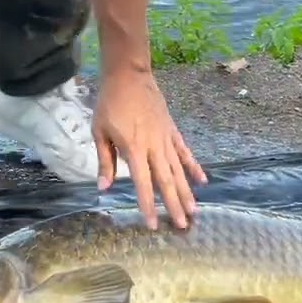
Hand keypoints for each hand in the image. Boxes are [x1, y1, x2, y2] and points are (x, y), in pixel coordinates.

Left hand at [93, 68, 206, 229]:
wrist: (129, 75)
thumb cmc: (110, 104)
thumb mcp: (99, 132)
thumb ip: (105, 161)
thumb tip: (104, 188)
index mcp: (134, 149)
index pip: (143, 184)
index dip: (149, 205)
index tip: (154, 224)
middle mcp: (154, 146)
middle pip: (167, 181)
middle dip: (175, 205)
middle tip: (183, 226)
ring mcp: (166, 138)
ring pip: (179, 170)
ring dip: (187, 192)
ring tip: (194, 211)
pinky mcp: (172, 130)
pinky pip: (184, 152)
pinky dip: (193, 167)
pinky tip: (202, 181)